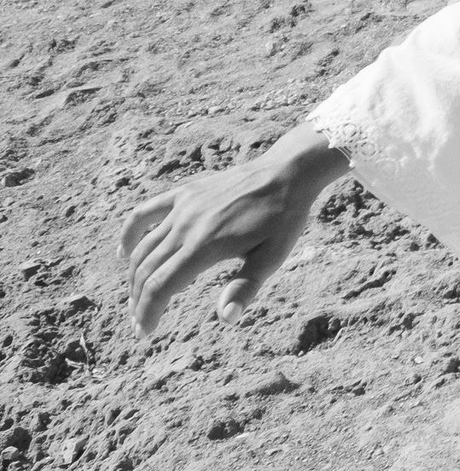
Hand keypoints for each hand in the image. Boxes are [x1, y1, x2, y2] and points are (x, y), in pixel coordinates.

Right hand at [120, 128, 344, 333]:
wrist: (287, 172)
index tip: (145, 333)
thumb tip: (226, 319)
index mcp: (205, 245)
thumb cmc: (284, 217)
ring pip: (143, 247)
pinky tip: (125, 253)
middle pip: (146, 270)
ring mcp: (182, 207)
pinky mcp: (184, 193)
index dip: (147, 313)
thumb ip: (245, 287)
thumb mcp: (272, 256)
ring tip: (137, 298)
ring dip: (134, 276)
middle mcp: (186, 226)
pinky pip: (144, 213)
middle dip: (139, 301)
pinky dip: (129, 234)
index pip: (160, 286)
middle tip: (141, 323)